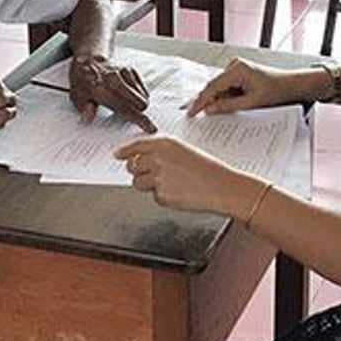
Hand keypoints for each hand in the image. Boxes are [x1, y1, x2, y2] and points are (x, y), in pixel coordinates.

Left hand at [69, 55, 156, 132]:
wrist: (88, 60)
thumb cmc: (83, 82)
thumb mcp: (77, 98)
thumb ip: (84, 109)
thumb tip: (88, 118)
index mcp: (102, 89)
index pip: (126, 109)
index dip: (140, 120)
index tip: (151, 128)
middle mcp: (115, 80)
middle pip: (140, 104)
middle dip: (139, 113)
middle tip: (129, 113)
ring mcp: (125, 73)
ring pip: (144, 97)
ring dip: (138, 104)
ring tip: (124, 101)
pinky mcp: (131, 69)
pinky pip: (143, 89)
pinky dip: (139, 95)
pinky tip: (127, 94)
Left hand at [114, 136, 261, 215]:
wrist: (224, 186)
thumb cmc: (208, 169)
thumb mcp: (184, 151)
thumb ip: (160, 152)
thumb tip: (139, 159)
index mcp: (164, 143)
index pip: (136, 146)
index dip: (124, 151)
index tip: (117, 155)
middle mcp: (158, 157)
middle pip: (132, 166)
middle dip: (140, 171)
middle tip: (156, 174)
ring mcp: (158, 176)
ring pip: (138, 183)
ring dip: (149, 185)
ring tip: (173, 184)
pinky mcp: (161, 194)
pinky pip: (154, 196)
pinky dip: (164, 197)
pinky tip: (180, 192)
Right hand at [186, 58, 306, 116]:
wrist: (290, 86)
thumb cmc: (276, 91)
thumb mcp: (251, 103)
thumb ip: (228, 106)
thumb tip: (209, 109)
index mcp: (237, 69)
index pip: (212, 87)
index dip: (200, 101)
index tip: (192, 113)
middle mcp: (234, 65)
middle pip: (214, 87)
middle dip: (209, 102)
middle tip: (197, 115)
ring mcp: (235, 68)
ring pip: (219, 88)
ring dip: (220, 100)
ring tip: (229, 108)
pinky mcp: (238, 73)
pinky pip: (225, 87)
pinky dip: (225, 97)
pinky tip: (231, 104)